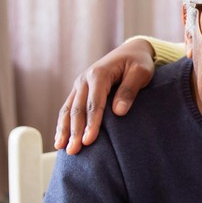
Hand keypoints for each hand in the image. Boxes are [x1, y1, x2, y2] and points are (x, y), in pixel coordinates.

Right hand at [56, 37, 156, 153]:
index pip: (94, 103)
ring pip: (68, 109)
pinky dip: (63, 123)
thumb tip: (118, 112)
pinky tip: (61, 138)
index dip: (91, 123)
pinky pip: (68, 108)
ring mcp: (79, 84)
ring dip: (64, 129)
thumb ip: (129, 90)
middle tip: (74, 151)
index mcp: (99, 74)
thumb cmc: (139, 63)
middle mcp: (84, 79)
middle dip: (74, 131)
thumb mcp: (141, 73)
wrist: (131, 51)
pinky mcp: (79, 90)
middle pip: (77, 109)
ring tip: (62, 148)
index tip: (88, 141)